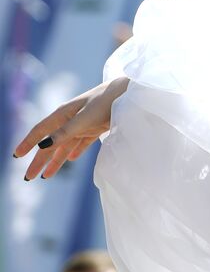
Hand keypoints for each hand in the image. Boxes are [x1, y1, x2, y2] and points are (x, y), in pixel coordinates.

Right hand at [11, 76, 128, 179]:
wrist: (129, 94)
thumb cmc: (106, 102)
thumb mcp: (84, 118)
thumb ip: (65, 132)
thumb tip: (43, 145)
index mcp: (63, 114)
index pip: (40, 131)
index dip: (27, 143)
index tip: (16, 156)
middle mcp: (69, 119)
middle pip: (50, 143)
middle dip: (39, 160)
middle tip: (29, 177)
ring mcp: (82, 124)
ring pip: (64, 146)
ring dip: (55, 161)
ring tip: (46, 176)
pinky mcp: (95, 128)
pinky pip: (81, 143)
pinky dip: (75, 152)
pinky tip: (69, 159)